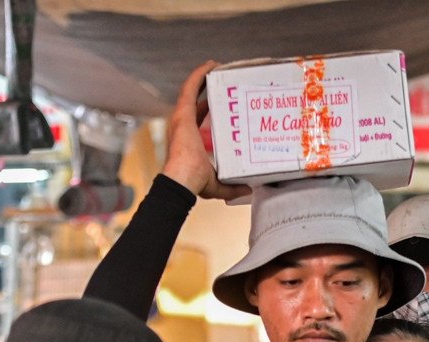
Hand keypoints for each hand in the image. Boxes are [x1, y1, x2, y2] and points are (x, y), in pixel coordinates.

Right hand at [162, 61, 250, 201]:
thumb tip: (248, 189)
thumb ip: (232, 187)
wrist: (182, 180)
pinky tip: (210, 65)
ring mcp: (181, 118)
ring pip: (192, 91)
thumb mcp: (217, 184)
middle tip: (221, 80)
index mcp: (188, 139)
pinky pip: (190, 87)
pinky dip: (199, 75)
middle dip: (208, 89)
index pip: (198, 118)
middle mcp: (182, 126)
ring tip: (216, 67)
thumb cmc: (193, 183)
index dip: (208, 108)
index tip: (220, 101)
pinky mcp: (182, 113)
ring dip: (202, 77)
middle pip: (196, 101)